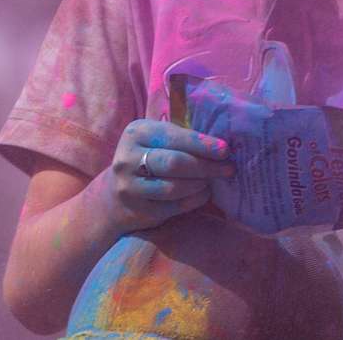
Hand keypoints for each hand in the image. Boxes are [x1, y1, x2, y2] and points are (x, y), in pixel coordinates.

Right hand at [101, 119, 233, 232]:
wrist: (114, 196)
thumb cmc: (147, 159)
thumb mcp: (156, 139)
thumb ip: (182, 136)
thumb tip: (222, 143)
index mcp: (137, 132)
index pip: (174, 136)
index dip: (202, 144)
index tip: (225, 150)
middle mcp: (128, 158)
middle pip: (175, 163)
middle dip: (206, 166)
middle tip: (228, 168)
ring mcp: (130, 187)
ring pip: (174, 187)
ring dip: (201, 184)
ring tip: (213, 181)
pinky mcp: (138, 210)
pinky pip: (174, 206)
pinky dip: (194, 200)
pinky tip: (203, 193)